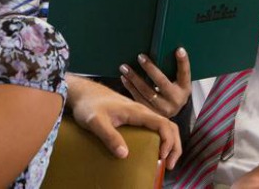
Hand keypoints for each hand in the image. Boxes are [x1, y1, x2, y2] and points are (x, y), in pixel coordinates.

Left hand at [68, 75, 182, 168]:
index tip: (162, 156)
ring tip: (166, 161)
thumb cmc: (89, 105)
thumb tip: (124, 154)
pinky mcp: (135, 118)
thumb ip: (109, 136)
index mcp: (137, 111)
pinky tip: (155, 151)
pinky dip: (161, 140)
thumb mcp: (95, 122)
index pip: (163, 124)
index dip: (168, 141)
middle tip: (169, 165)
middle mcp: (142, 112)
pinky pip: (155, 128)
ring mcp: (140, 114)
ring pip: (164, 126)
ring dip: (170, 143)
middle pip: (169, 126)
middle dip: (174, 145)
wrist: (84, 93)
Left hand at [120, 48, 191, 117]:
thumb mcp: (178, 82)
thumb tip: (162, 50)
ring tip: (125, 67)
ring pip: (146, 92)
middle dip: (150, 68)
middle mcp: (176, 100)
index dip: (183, 62)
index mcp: (185, 88)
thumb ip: (173, 69)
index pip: (185, 73)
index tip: (179, 50)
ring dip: (134, 78)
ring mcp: (164, 109)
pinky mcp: (152, 113)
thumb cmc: (173, 90)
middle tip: (140, 57)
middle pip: (161, 82)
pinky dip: (130, 88)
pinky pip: (139, 99)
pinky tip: (124, 78)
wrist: (170, 111)